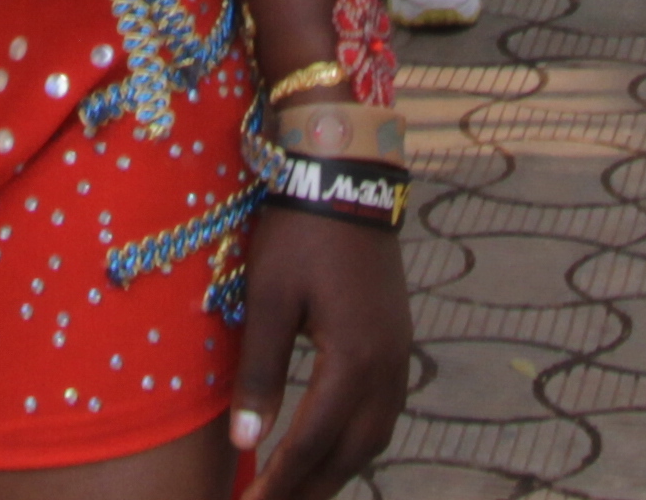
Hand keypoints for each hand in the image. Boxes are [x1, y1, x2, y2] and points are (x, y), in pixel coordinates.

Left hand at [226, 200, 410, 494]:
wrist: (347, 176)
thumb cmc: (299, 232)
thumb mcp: (268, 299)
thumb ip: (259, 373)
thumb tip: (245, 442)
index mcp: (353, 361)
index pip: (311, 442)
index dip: (279, 481)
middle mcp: (386, 369)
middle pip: (350, 454)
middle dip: (310, 489)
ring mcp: (400, 357)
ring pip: (374, 439)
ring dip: (336, 471)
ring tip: (298, 492)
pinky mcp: (399, 343)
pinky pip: (384, 413)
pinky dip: (356, 443)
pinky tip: (333, 449)